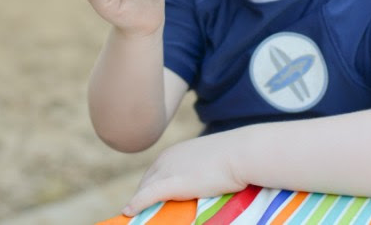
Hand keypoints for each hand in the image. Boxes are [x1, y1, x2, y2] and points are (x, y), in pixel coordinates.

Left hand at [123, 133, 247, 215]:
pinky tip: (129, 213)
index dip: (149, 190)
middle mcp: (166, 159)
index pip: (153, 175)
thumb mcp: (211, 161)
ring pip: (144, 191)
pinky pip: (147, 196)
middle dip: (142, 198)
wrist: (241, 153)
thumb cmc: (233, 156)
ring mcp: (168, 170)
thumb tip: (202, 181)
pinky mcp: (172, 183)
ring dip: (139, 205)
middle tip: (142, 214)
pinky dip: (137, 205)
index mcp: (174, 153)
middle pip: (146, 183)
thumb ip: (198, 170)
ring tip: (136, 218)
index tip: (149, 203)